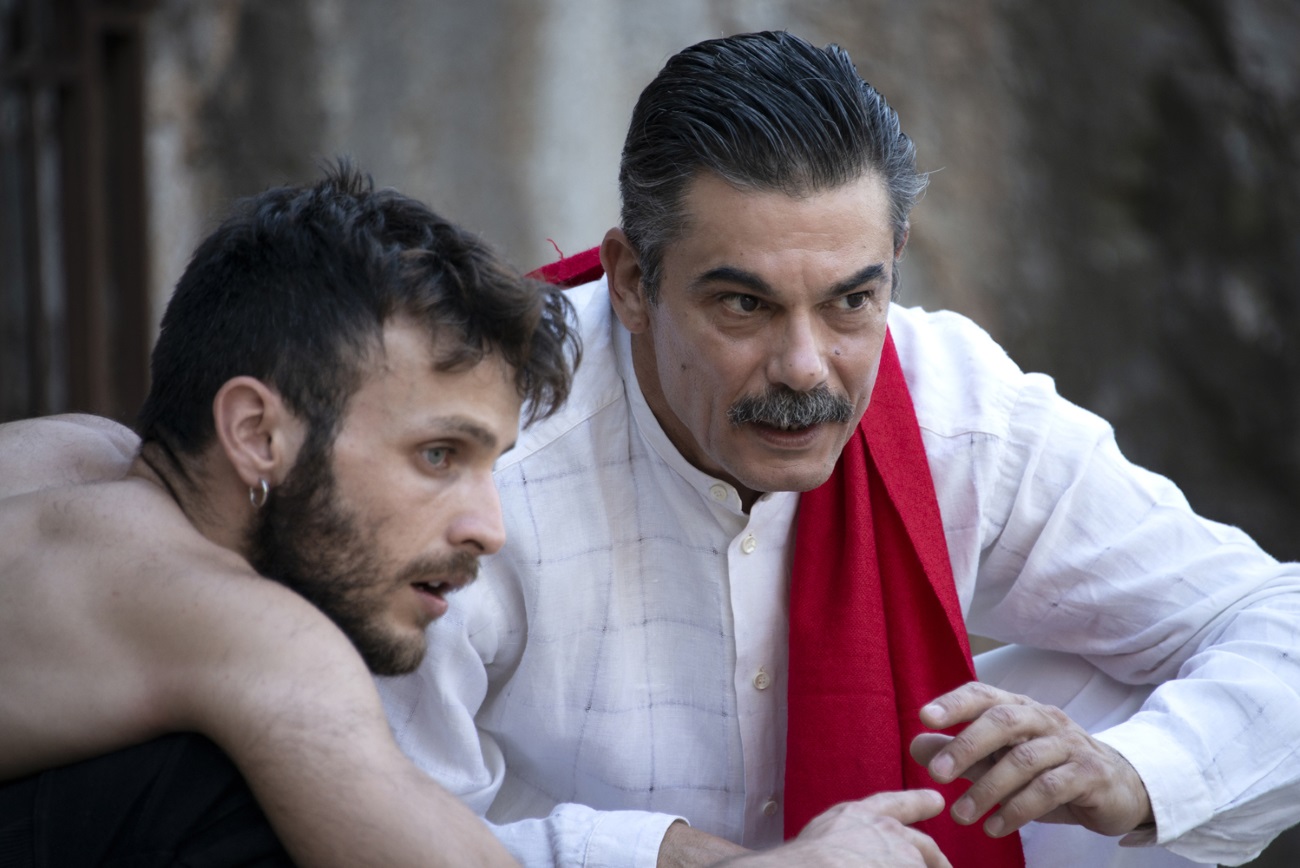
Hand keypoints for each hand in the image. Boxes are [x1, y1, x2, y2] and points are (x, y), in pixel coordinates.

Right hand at [715, 790, 951, 867]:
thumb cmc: (802, 860)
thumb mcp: (821, 835)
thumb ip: (839, 837)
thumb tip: (825, 854)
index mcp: (860, 816)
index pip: (895, 805)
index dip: (918, 802)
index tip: (936, 800)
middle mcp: (888, 832)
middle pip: (922, 844)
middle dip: (935, 858)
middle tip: (944, 867)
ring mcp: (904, 856)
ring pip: (922, 867)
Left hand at [909, 681, 1152, 838]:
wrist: (1119, 787)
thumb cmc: (1050, 770)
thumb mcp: (1003, 760)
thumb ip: (962, 753)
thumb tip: (917, 746)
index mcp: (1020, 709)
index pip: (984, 695)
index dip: (954, 703)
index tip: (924, 717)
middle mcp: (1044, 719)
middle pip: (1003, 721)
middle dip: (966, 746)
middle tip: (936, 774)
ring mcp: (1070, 745)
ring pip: (1024, 760)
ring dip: (988, 789)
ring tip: (961, 816)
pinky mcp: (1090, 774)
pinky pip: (1049, 789)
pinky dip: (1018, 810)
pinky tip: (996, 828)